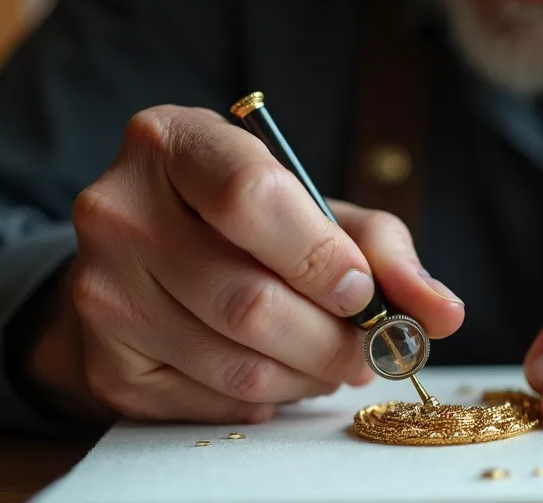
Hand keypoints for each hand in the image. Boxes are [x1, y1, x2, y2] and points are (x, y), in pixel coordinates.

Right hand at [23, 105, 465, 424]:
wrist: (145, 259)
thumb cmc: (242, 221)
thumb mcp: (310, 206)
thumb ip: (382, 246)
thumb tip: (442, 313)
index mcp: (169, 142)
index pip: (248, 196)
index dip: (321, 255)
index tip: (362, 290)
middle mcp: (117, 210)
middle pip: (248, 298)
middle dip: (334, 340)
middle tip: (372, 350)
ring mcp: (100, 290)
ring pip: (236, 361)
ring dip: (310, 375)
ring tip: (334, 361)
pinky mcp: (105, 362)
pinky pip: (213, 400)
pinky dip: (268, 397)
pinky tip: (278, 371)